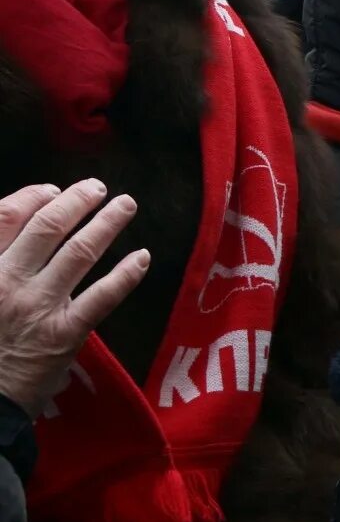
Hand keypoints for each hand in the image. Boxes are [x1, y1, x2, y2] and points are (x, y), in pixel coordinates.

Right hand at [0, 181, 149, 416]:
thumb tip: (17, 234)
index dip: (33, 197)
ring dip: (108, 223)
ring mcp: (39, 307)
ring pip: (79, 252)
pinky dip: (126, 274)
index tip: (52, 190)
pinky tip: (142, 257)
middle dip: (76, 200)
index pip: (6, 216)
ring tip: (126, 205)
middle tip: (97, 187)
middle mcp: (7, 281)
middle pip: (47, 226)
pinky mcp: (65, 334)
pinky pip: (103, 296)